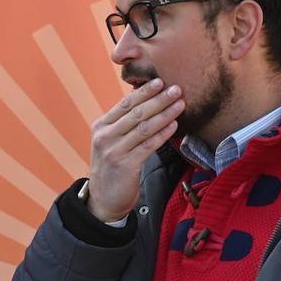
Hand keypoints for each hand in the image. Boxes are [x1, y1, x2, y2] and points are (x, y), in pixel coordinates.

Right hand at [86, 79, 182, 221]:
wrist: (103, 199)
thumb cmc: (112, 167)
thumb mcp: (111, 142)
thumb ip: (124, 125)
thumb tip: (147, 103)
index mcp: (101, 126)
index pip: (124, 104)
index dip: (143, 92)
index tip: (160, 81)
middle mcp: (105, 136)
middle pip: (136, 113)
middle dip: (158, 99)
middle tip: (176, 89)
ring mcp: (114, 150)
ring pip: (144, 128)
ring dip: (164, 114)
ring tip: (180, 104)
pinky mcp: (125, 165)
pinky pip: (148, 145)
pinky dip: (163, 134)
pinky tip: (174, 125)